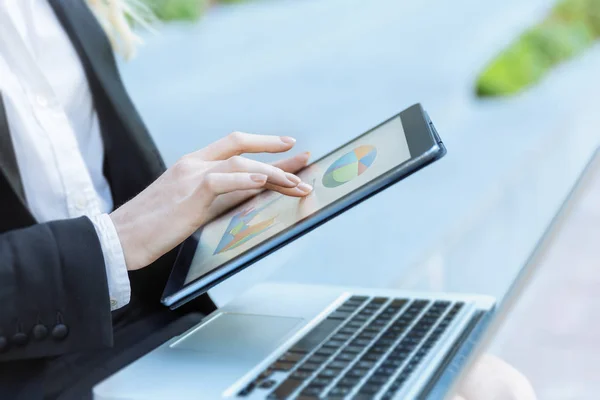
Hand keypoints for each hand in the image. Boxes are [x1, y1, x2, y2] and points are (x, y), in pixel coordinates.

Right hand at [110, 132, 312, 270]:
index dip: (261, 143)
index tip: (285, 145)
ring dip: (272, 173)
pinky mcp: (188, 194)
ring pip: (239, 163)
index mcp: (191, 164)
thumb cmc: (152, 227)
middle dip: (274, 149)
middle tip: (302, 156)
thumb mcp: (187, 206)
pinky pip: (222, 180)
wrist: (118, 238)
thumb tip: (244, 198)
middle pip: (239, 144)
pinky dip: (246, 180)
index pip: (231, 145)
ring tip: (295, 183)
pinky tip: (265, 181)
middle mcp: (192, 163)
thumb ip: (213, 197)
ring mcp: (190, 176)